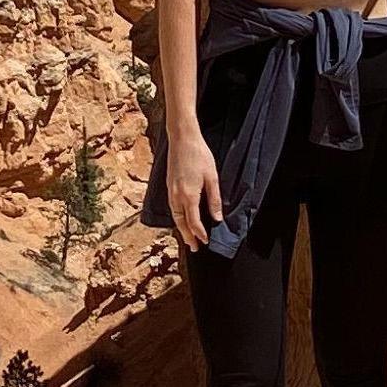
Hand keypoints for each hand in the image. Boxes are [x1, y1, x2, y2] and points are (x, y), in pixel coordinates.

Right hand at [165, 131, 222, 253]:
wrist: (182, 138)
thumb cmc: (199, 155)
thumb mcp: (212, 177)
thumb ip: (214, 199)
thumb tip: (217, 218)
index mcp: (188, 195)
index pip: (194, 222)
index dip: (200, 233)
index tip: (206, 242)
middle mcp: (176, 196)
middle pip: (181, 222)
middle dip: (187, 236)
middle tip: (194, 248)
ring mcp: (170, 190)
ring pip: (175, 216)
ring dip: (181, 229)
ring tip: (188, 238)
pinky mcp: (169, 185)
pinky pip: (172, 208)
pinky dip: (177, 218)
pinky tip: (181, 219)